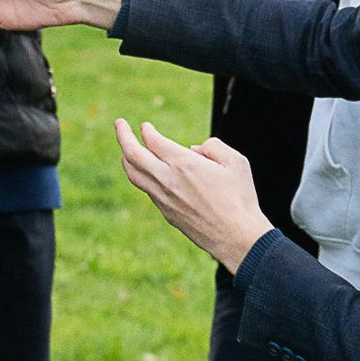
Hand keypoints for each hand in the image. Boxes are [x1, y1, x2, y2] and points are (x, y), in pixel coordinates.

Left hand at [112, 116, 270, 272]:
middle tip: (119, 124)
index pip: (153, 141)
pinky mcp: (166, 213)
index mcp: (183, 163)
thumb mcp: (236, 162)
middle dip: (123, 136)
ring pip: (134, 175)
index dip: (147, 131)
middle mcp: (167, 180)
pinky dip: (141, 176)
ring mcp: (163, 198)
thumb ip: (214, 146)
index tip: (145, 126)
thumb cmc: (240, 198)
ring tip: (126, 149)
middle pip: (132, 155)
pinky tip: (147, 174)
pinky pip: (147, 190)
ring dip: (127, 158)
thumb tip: (194, 149)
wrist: (235, 237)